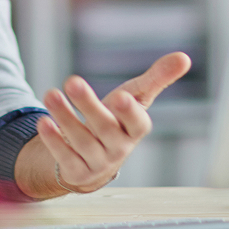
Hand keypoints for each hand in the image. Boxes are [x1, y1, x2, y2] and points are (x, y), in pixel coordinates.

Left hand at [35, 52, 191, 192]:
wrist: (93, 157)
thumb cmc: (116, 119)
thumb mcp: (134, 97)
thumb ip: (157, 78)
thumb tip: (184, 57)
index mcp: (135, 129)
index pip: (138, 124)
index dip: (130, 112)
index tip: (121, 96)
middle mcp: (119, 148)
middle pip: (105, 128)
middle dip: (88, 105)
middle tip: (72, 81)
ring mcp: (98, 163)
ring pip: (81, 141)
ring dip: (65, 117)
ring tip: (50, 94)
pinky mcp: (77, 171)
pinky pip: (66, 157)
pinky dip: (54, 141)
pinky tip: (44, 122)